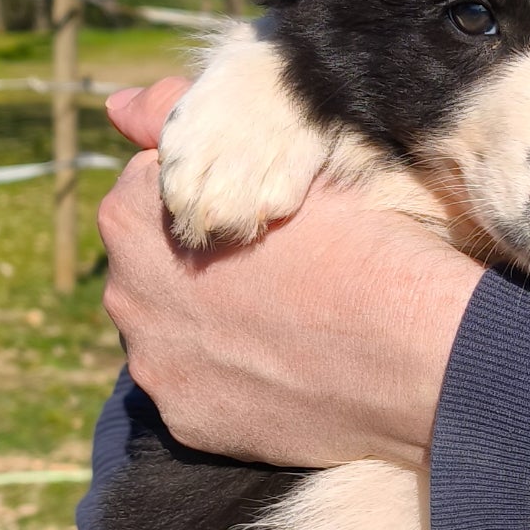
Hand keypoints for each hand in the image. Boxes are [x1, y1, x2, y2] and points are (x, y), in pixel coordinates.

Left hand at [99, 80, 484, 468]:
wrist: (416, 353)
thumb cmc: (361, 238)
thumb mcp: (279, 150)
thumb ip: (180, 121)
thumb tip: (114, 107)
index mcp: (135, 210)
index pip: (149, 194)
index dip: (213, 202)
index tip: (263, 220)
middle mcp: (125, 289)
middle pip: (150, 269)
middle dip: (199, 269)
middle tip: (278, 278)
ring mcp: (152, 363)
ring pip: (168, 334)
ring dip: (209, 329)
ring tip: (284, 330)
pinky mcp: (184, 422)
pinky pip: (195, 394)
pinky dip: (229, 386)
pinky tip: (283, 375)